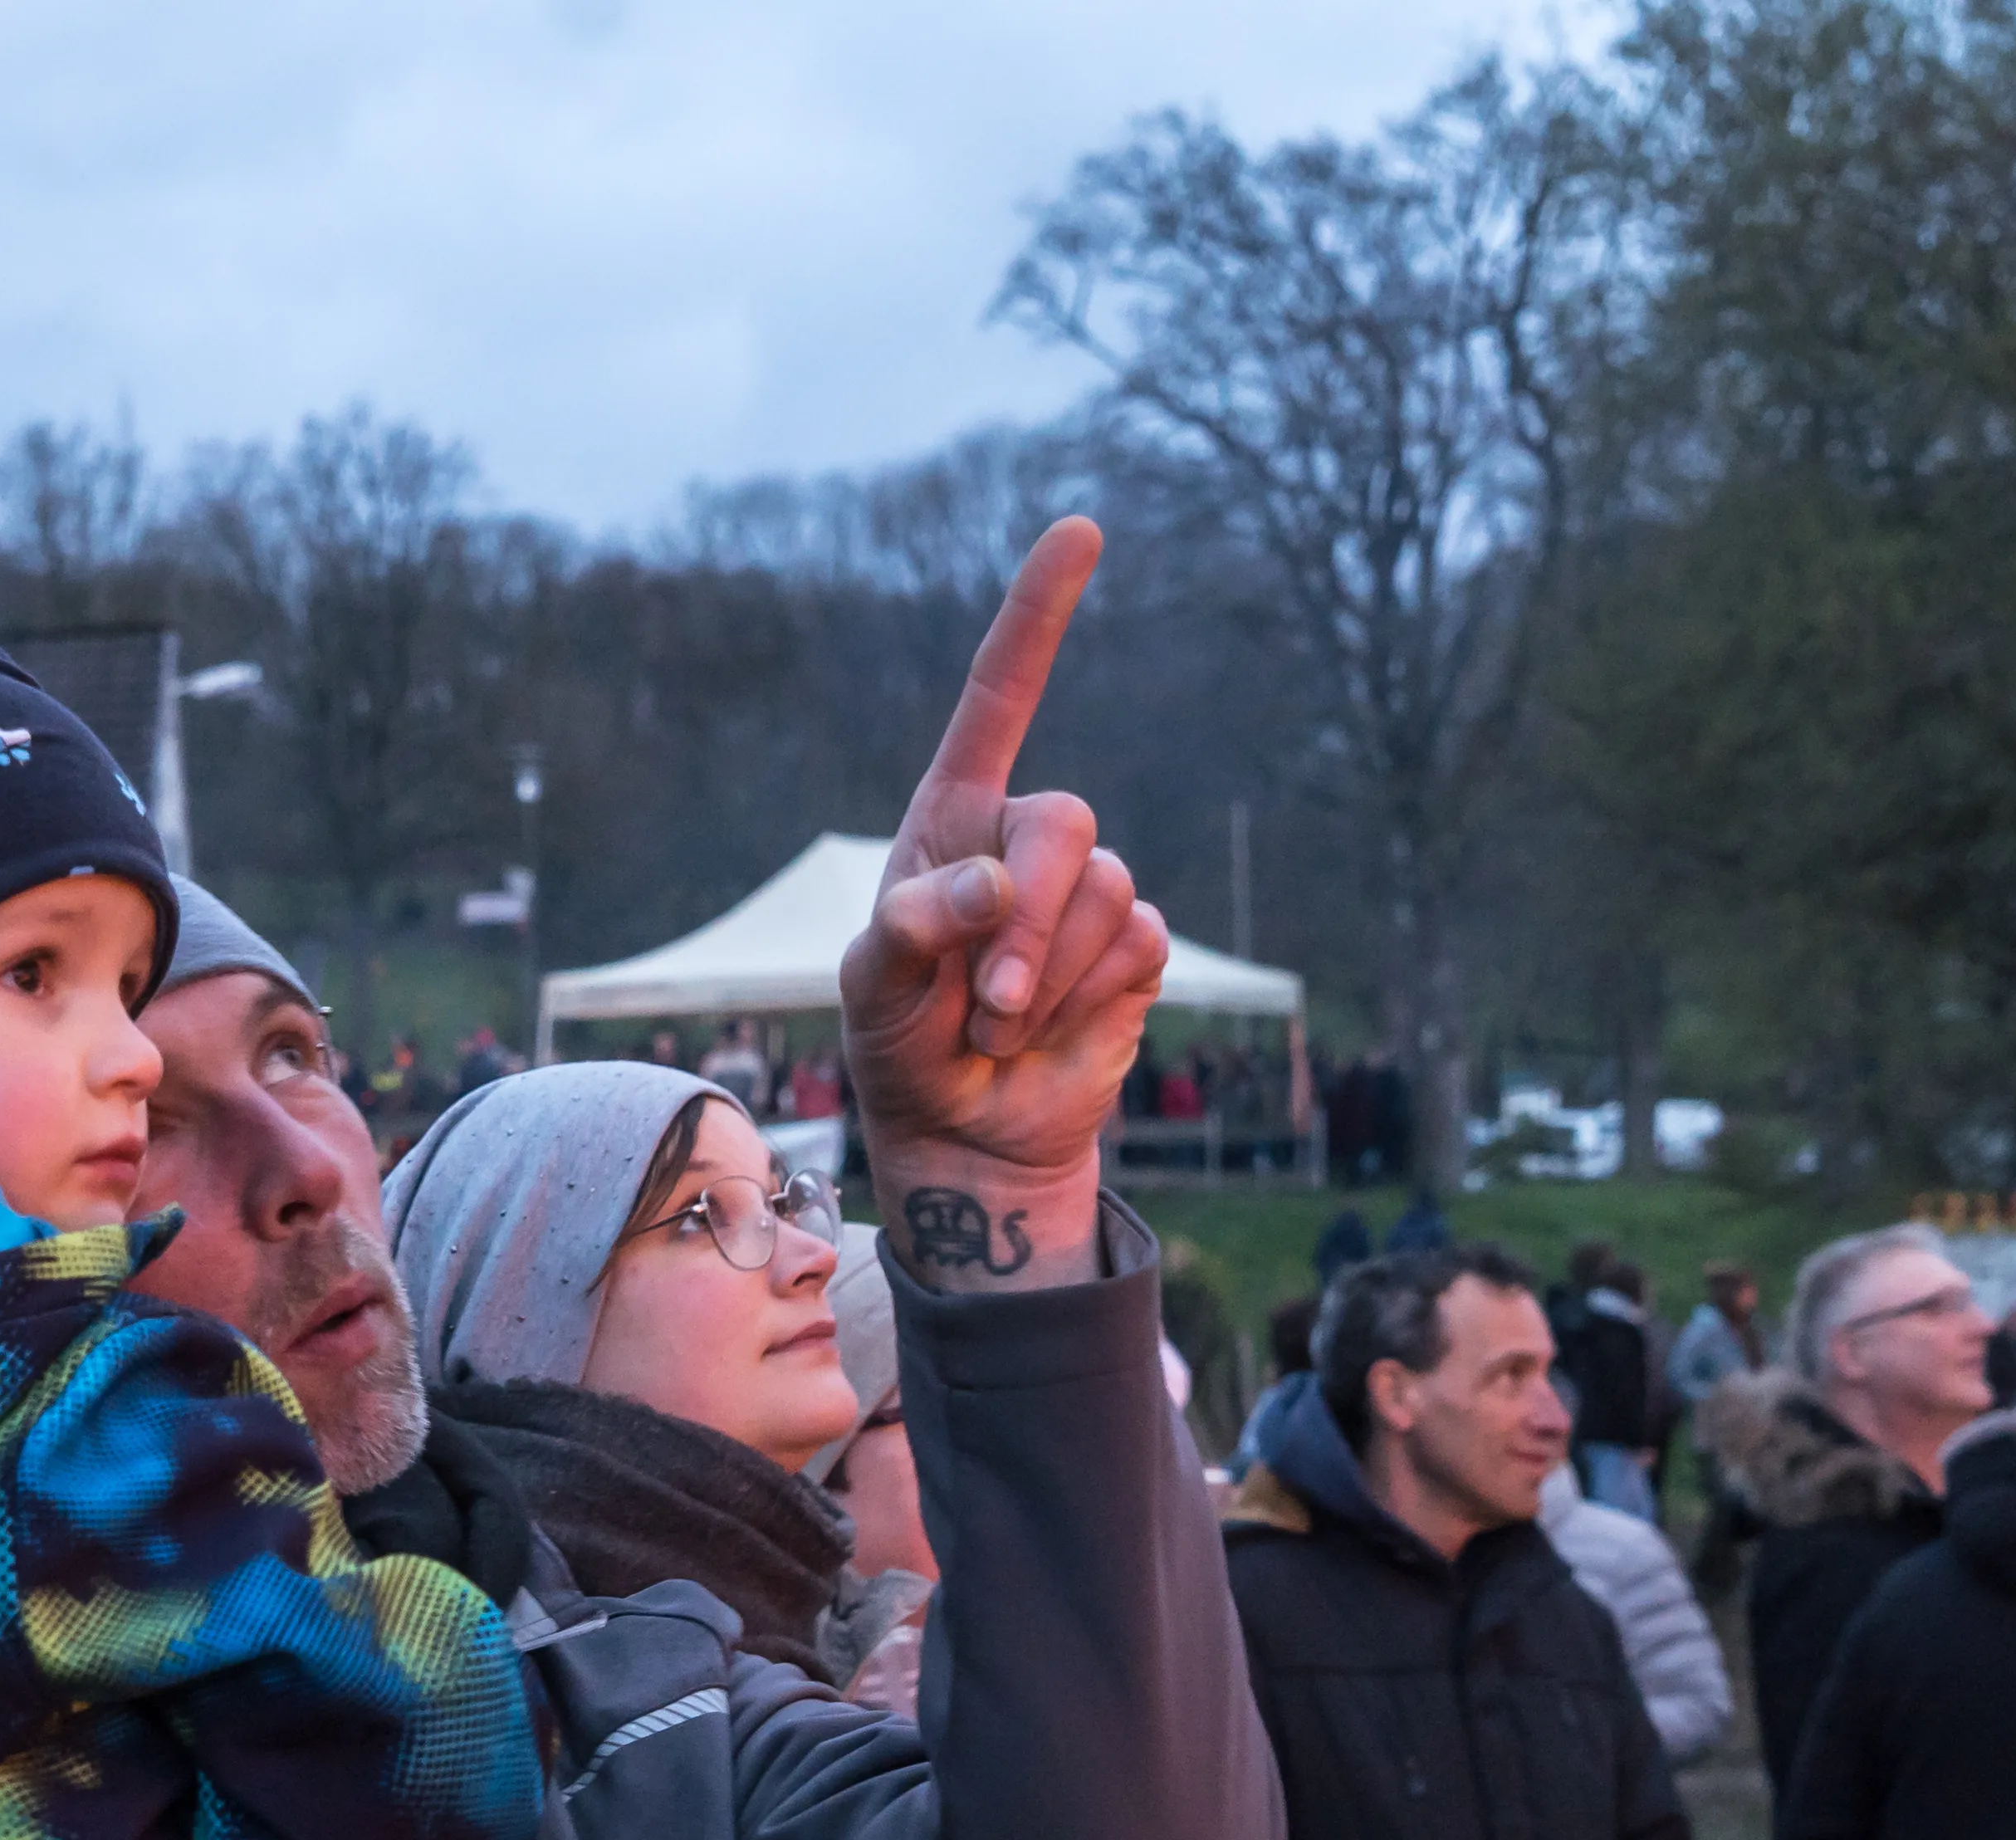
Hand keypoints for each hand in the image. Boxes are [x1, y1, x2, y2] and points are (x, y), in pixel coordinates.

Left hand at [837, 516, 1171, 1285]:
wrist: (965, 1133)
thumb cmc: (901, 1045)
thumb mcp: (874, 987)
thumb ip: (913, 926)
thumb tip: (991, 886)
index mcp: (955, 819)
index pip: (1002, 697)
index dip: (1038, 615)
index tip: (1079, 530)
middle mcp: (1027, 842)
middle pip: (1066, 823)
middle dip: (1025, 922)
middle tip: (981, 1001)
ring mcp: (1088, 895)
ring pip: (1105, 899)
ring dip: (1043, 982)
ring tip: (998, 1025)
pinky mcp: (1135, 952)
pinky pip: (1141, 949)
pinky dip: (1086, 1004)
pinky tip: (1049, 1032)